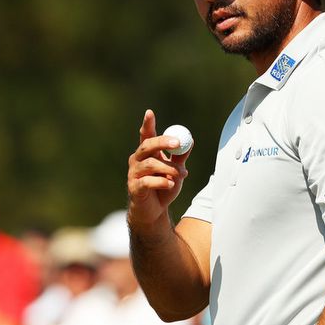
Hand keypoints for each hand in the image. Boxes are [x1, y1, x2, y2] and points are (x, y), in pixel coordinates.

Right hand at [127, 109, 192, 226]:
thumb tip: (190, 141)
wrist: (154, 212)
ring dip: (169, 168)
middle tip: (177, 143)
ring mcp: (134, 174)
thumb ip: (180, 157)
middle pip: (147, 146)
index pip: (145, 135)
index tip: (149, 112)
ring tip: (181, 175)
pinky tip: (170, 185)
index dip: (147, 124)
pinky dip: (162, 182)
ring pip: (151, 164)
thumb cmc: (163, 188)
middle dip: (162, 142)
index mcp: (147, 153)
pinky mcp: (134, 188)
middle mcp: (137, 161)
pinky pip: (148, 181)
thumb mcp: (175, 171)